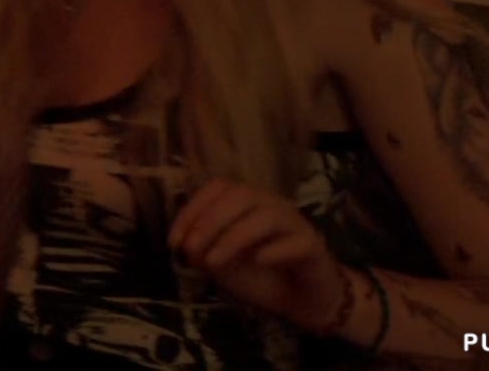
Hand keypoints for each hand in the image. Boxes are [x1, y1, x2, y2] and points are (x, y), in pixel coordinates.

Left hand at [168, 178, 349, 333]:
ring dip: (234, 237)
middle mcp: (271, 206)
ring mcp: (295, 224)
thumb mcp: (221, 264)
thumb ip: (202, 251)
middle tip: (191, 250)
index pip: (218, 188)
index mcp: (246, 204)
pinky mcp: (314, 247)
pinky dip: (275, 250)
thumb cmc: (258, 276)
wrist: (301, 300)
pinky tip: (258, 261)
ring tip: (213, 262)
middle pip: (241, 195)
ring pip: (267, 216)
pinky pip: (297, 242)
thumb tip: (186, 244)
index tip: (174, 241)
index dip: (193, 209)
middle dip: (209, 221)